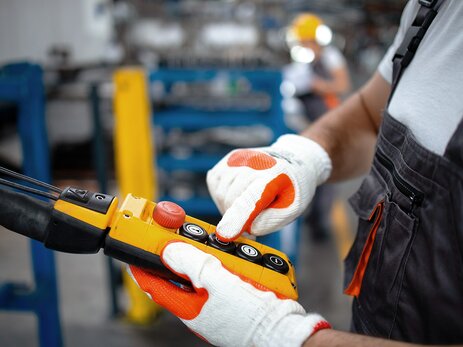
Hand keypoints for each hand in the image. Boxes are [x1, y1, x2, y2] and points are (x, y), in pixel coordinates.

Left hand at [128, 242, 329, 346]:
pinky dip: (221, 265)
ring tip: (213, 246)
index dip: (142, 264)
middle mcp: (199, 307)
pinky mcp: (232, 301)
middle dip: (178, 253)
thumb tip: (168, 249)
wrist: (286, 331)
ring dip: (204, 257)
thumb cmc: (254, 315)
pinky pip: (220, 279)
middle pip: (179, 275)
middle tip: (178, 234)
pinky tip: (233, 259)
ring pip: (202, 275)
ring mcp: (216, 305)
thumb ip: (192, 263)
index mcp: (189, 306)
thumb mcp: (218, 282)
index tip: (134, 246)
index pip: (155, 283)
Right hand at [206, 134, 331, 240]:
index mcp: (274, 177)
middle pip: (231, 200)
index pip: (251, 199)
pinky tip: (238, 192)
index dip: (237, 218)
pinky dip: (222, 193)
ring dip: (229, 206)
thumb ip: (268, 222)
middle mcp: (254, 163)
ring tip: (248, 204)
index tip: (226, 235)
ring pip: (221, 193)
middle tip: (253, 218)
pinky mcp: (229, 157)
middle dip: (237, 216)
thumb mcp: (291, 210)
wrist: (293, 159)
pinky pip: (215, 182)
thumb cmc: (291, 188)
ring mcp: (240, 158)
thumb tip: (244, 229)